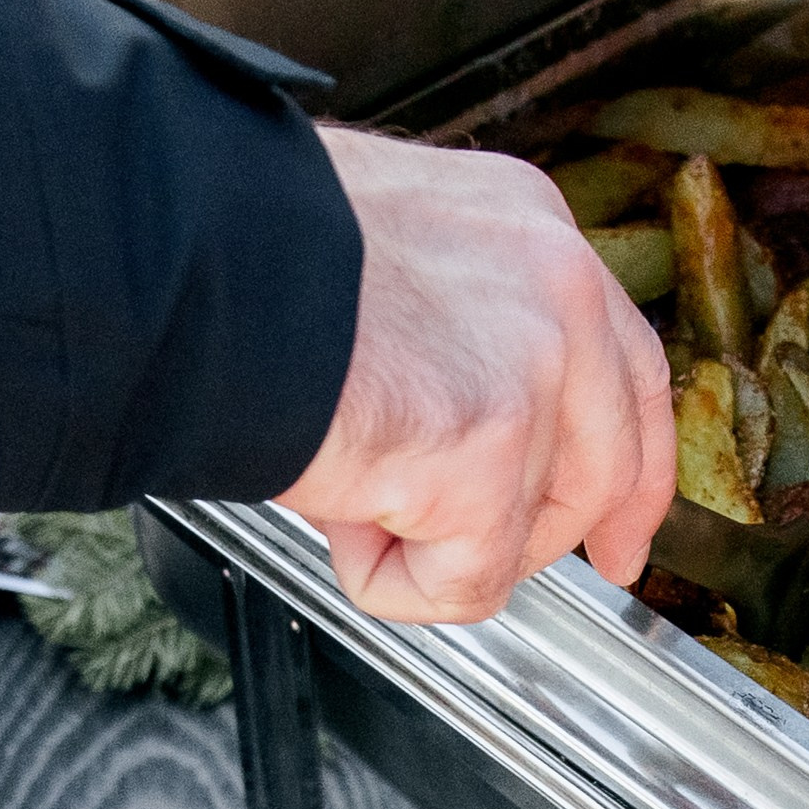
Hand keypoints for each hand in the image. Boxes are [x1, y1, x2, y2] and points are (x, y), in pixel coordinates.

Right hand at [280, 128, 675, 624]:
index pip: (627, 367)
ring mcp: (535, 372)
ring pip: (526, 531)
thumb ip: (457, 324)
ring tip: (345, 487)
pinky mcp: (489, 453)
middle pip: (610, 462)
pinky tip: (337, 515)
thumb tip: (468, 424)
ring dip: (430, 539)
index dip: (630, 469)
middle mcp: (557, 289)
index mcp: (530, 227)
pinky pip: (467, 581)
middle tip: (488, 567)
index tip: (621, 534)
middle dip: (551, 538)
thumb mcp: (393, 255)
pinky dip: (390, 578)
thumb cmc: (245, 255)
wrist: (178, 261)